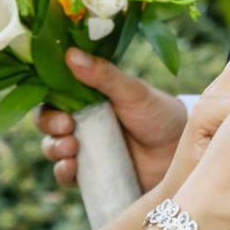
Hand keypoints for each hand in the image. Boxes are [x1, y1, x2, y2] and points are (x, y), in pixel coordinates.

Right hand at [35, 49, 186, 190]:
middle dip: (50, 125)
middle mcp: (83, 121)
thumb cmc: (159, 114)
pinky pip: (67, 176)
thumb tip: (71, 53)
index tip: (60, 104)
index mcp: (90, 96)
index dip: (50, 97)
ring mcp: (86, 148)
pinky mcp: (92, 173)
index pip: (56, 94)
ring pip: (53, 148)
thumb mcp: (133, 92)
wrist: (181, 150)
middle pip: (48, 122)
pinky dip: (63, 172)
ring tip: (71, 148)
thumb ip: (104, 75)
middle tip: (66, 126)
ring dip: (54, 148)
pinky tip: (70, 167)